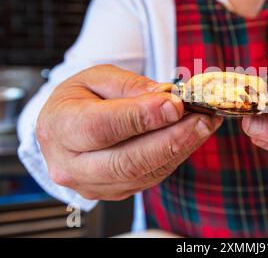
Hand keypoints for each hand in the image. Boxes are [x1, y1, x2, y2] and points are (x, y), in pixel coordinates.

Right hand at [36, 65, 221, 199]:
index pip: (102, 127)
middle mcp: (72, 165)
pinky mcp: (115, 191)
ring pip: (144, 172)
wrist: (65, 127)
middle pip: (128, 160)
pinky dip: (176, 156)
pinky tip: (192, 136)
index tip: (175, 105)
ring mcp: (94, 184)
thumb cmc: (80, 99)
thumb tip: (166, 98)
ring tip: (205, 124)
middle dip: (172, 139)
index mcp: (60, 127)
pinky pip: (151, 177)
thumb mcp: (98, 78)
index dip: (141, 118)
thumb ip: (130, 87)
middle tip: (202, 119)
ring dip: (181, 148)